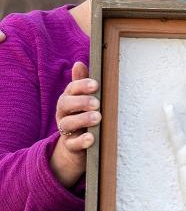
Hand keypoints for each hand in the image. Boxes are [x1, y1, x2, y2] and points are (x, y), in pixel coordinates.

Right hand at [49, 61, 99, 187]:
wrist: (75, 147)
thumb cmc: (83, 116)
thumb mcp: (83, 100)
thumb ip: (81, 84)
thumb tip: (79, 63)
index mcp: (68, 100)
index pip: (70, 90)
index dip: (81, 86)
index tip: (95, 84)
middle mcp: (64, 114)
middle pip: (65, 104)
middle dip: (81, 102)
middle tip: (97, 103)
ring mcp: (66, 130)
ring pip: (67, 124)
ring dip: (82, 119)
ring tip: (97, 118)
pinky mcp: (70, 146)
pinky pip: (72, 144)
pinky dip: (81, 141)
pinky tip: (91, 138)